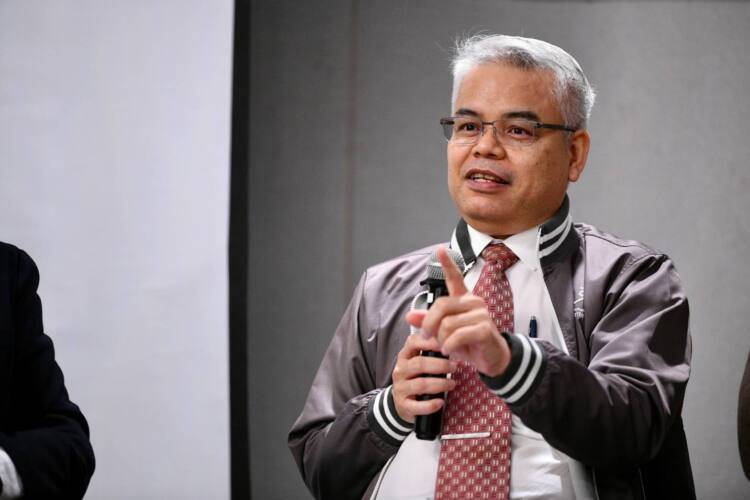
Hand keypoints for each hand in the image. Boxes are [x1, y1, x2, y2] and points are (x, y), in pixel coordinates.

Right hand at [391, 333, 456, 422]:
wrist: (403, 402)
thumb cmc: (417, 377)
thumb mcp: (420, 362)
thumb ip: (431, 350)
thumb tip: (452, 338)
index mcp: (404, 356)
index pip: (413, 343)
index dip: (430, 342)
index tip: (447, 343)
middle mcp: (400, 371)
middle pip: (419, 364)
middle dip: (440, 365)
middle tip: (455, 366)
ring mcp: (400, 388)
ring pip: (420, 384)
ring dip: (440, 384)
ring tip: (453, 384)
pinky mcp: (403, 405)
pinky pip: (417, 406)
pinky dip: (430, 405)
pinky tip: (441, 402)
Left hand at [405, 246, 510, 376]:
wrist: (491, 358)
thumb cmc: (468, 343)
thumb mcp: (444, 332)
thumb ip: (428, 322)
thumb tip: (409, 315)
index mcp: (463, 299)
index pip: (455, 277)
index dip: (447, 264)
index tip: (440, 250)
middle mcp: (473, 302)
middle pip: (441, 305)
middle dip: (429, 324)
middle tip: (426, 336)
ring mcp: (480, 314)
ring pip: (447, 324)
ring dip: (441, 340)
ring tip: (446, 347)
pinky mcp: (485, 328)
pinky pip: (457, 335)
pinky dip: (449, 346)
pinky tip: (450, 351)